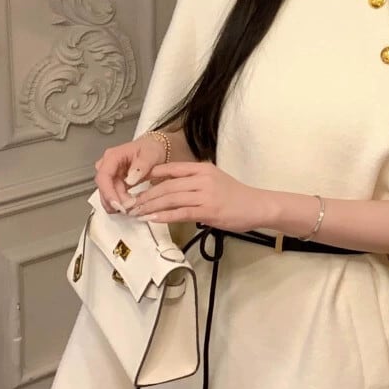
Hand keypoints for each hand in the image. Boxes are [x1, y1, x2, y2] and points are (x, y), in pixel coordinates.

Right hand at [94, 134, 167, 213]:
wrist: (153, 149)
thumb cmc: (151, 149)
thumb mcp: (151, 154)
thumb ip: (142, 165)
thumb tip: (130, 179)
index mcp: (113, 156)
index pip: (104, 176)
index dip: (108, 192)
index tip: (117, 204)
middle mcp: (107, 165)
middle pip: (104, 187)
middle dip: (114, 201)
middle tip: (128, 210)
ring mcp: (110, 174)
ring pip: (106, 193)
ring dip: (116, 204)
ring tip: (130, 211)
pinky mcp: (114, 182)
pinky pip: (113, 195)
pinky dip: (119, 203)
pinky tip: (128, 208)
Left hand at [127, 161, 273, 233]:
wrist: (257, 206)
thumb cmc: (236, 195)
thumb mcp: (214, 179)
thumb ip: (193, 181)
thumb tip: (169, 188)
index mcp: (202, 168)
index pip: (171, 169)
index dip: (151, 176)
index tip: (136, 184)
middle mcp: (201, 179)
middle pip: (166, 186)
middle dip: (145, 195)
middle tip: (131, 203)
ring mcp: (205, 195)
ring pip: (170, 199)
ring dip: (150, 207)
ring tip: (136, 213)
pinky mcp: (208, 211)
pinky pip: (180, 213)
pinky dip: (163, 216)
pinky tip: (152, 219)